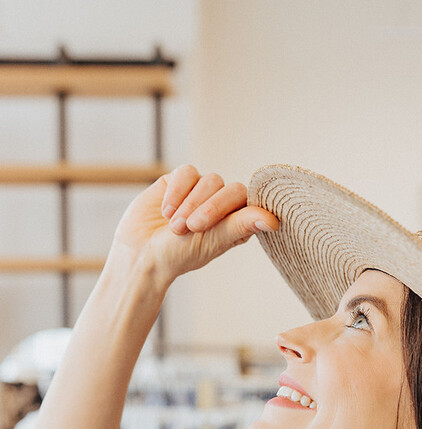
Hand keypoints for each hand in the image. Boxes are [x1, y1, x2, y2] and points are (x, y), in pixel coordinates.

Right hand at [106, 164, 278, 285]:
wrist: (140, 253)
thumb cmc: (179, 255)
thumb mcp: (213, 241)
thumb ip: (241, 225)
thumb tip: (274, 220)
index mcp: (237, 222)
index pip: (249, 202)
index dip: (236, 209)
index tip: (219, 224)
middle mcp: (222, 204)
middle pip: (229, 189)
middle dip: (210, 208)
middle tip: (192, 228)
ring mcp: (200, 191)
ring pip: (208, 180)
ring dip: (190, 203)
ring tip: (176, 227)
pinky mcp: (178, 180)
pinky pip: (186, 173)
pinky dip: (177, 192)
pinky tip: (166, 211)